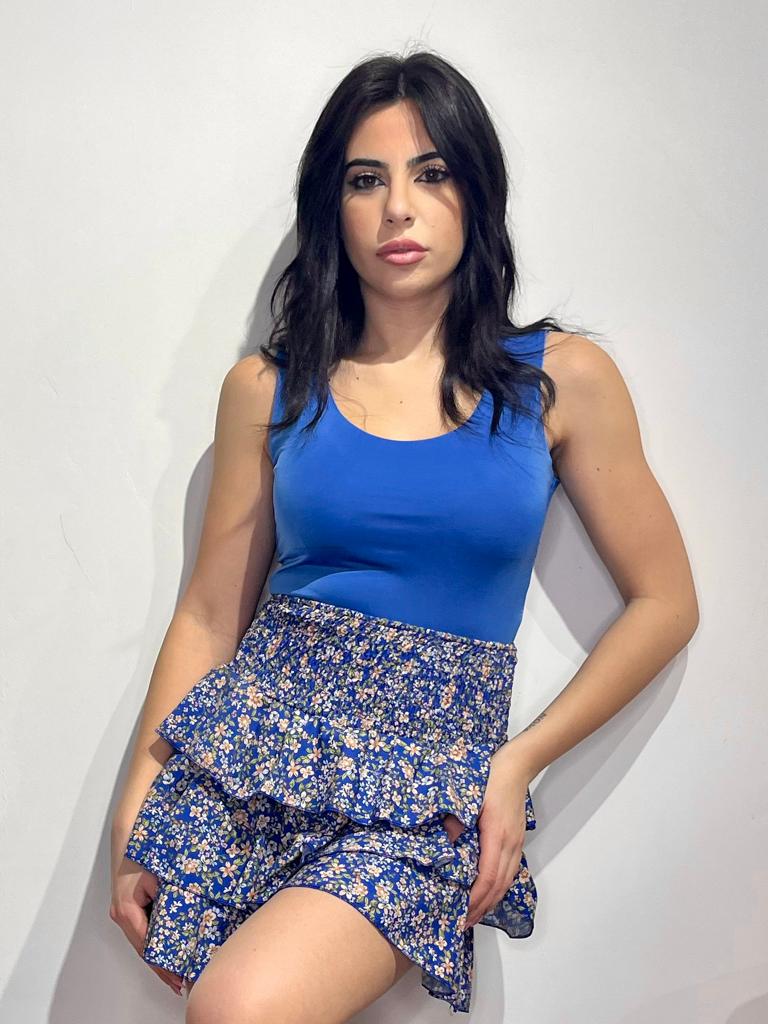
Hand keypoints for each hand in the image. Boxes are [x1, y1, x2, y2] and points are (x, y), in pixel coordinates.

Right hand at [109, 827, 184, 997]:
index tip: (180, 979)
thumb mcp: (163, 878)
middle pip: (144, 948)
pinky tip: (168, 945)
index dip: (164, 966)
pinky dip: (155, 938)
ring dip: (159, 953)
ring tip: (177, 971)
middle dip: (163, 965)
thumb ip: (173, 901)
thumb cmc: (144, 850)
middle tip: (182, 982)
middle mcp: (121, 914)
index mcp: (127, 911)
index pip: (148, 948)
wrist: (130, 830)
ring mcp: (122, 909)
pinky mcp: (127, 903)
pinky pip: (142, 926)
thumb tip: (191, 924)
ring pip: (143, 939)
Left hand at [462, 745, 530, 930]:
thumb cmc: (490, 779)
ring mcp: (516, 843)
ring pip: (507, 881)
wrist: (516, 767)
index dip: (474, 899)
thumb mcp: (467, 797)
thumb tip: (446, 844)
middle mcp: (510, 844)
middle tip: (464, 922)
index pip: (487, 877)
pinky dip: (499, 887)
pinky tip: (488, 892)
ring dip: (491, 901)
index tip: (461, 912)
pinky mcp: (517, 840)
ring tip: (475, 914)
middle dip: (482, 907)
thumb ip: (455, 820)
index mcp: (496, 836)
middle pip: (499, 886)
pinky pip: (509, 871)